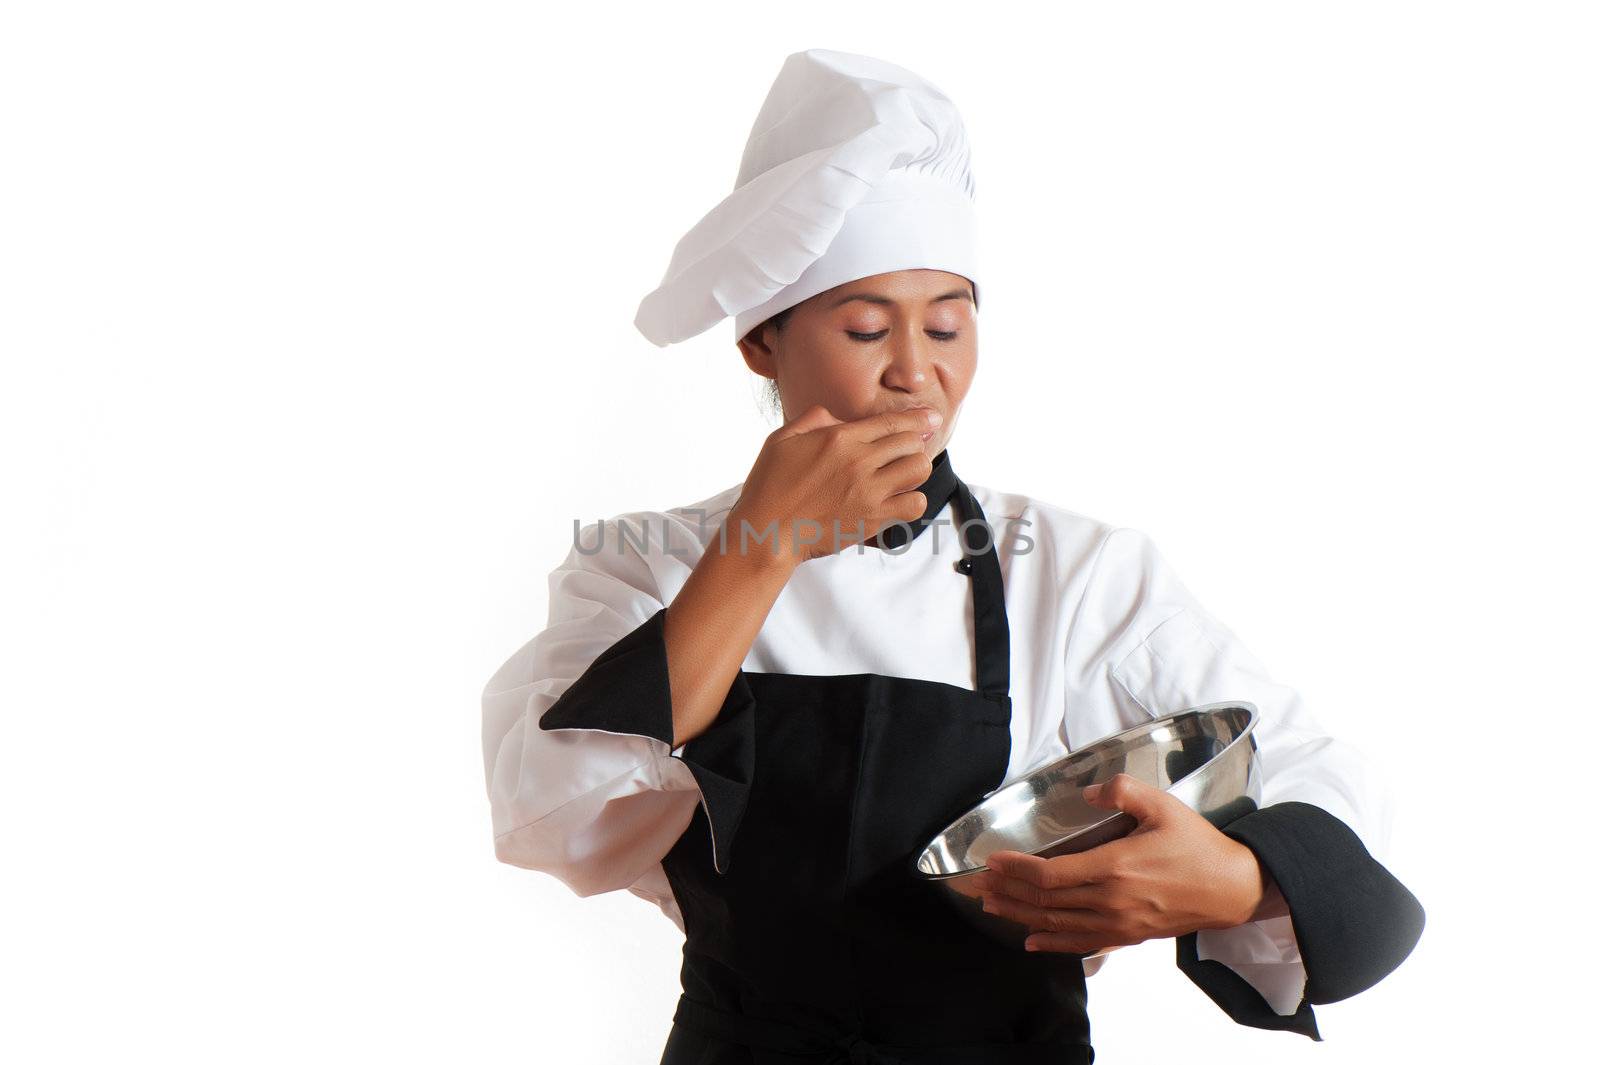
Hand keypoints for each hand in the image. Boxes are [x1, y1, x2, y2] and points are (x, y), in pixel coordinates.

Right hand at [725, 403, 941, 565]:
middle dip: (916, 442)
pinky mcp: (873, 519)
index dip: (918, 418)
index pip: (892, 422)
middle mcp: (859, 461)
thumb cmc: (769, 487)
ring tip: (904, 472)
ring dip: (916, 468)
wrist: (766, 533)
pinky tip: (900, 499)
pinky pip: (914, 505)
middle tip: (912, 448)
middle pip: (911, 442)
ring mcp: (869, 491)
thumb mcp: (782, 439)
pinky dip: (913, 500)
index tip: (932, 419)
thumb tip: (838, 418)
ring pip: (918, 469)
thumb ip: (813, 419)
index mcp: (839, 438)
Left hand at [970, 773, 1270, 954]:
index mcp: (1114, 866)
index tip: (992, 861)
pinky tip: (1030, 941)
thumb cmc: (1198, 845)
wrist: (1233, 888)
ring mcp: (1118, 923)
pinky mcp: (1128, 937)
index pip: (1050, 874)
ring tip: (992, 906)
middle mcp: (1110, 900)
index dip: (1016, 869)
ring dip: (1020, 916)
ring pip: (1056, 924)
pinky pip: (1081, 944)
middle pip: (1045, 902)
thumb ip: (1123, 791)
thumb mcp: (1163, 806)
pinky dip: (1051, 944)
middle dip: (1007, 892)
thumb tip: (1089, 791)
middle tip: (976, 885)